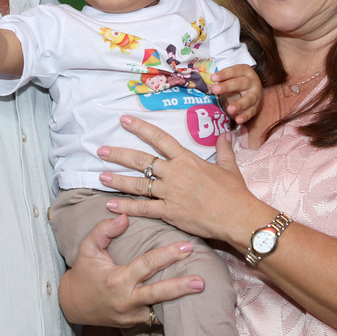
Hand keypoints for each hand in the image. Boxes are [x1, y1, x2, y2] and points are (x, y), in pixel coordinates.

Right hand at [59, 214, 204, 326]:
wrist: (72, 305)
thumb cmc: (83, 273)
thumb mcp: (88, 249)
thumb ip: (104, 230)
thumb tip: (125, 217)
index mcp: (117, 280)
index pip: (146, 265)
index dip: (167, 255)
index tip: (186, 247)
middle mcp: (126, 300)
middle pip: (158, 293)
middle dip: (181, 286)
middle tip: (201, 281)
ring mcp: (131, 315)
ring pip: (160, 308)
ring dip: (180, 300)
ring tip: (200, 291)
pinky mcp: (134, 323)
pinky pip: (155, 316)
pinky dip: (169, 309)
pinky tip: (186, 303)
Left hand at [98, 116, 270, 246]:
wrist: (236, 216)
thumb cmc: (234, 192)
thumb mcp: (230, 167)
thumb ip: (223, 149)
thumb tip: (224, 134)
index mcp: (187, 159)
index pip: (159, 138)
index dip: (140, 127)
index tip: (124, 120)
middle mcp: (174, 173)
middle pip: (141, 160)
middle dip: (119, 154)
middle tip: (101, 150)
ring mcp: (170, 193)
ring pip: (138, 184)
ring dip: (117, 179)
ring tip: (100, 176)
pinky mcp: (169, 212)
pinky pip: (143, 209)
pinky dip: (126, 206)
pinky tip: (110, 203)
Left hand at [211, 64, 261, 124]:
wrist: (255, 91)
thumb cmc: (238, 82)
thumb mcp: (232, 78)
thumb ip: (223, 81)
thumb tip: (209, 86)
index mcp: (245, 71)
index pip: (234, 71)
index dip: (223, 74)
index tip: (213, 78)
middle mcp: (252, 81)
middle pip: (240, 83)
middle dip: (227, 86)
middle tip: (215, 90)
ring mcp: (256, 94)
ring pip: (248, 99)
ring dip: (239, 105)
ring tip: (229, 109)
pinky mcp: (257, 106)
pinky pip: (251, 112)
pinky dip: (245, 116)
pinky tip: (238, 120)